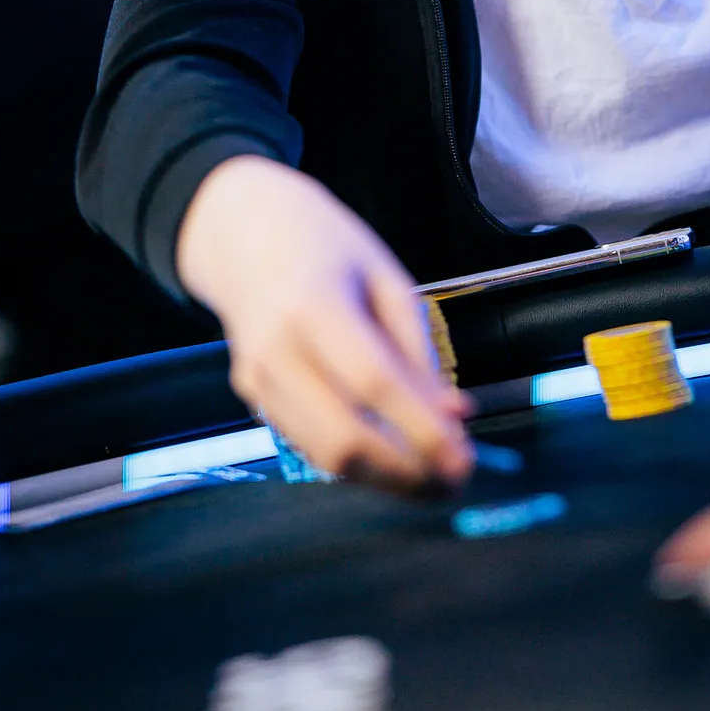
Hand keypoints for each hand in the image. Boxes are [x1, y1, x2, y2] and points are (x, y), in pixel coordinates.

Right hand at [176, 156, 473, 490]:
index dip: (422, 430)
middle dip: (405, 471)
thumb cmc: (326, 246)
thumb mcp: (386, 278)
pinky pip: (309, 445)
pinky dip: (356, 462)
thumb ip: (417, 351)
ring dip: (384, 477)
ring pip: (324, 456)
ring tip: (432, 475)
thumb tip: (454, 415)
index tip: (464, 460)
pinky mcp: (252, 398)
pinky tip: (392, 455)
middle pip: (343, 436)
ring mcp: (257, 379)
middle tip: (454, 478)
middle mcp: (276, 350)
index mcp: (314, 305)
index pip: (374, 384)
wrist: (245, 233)